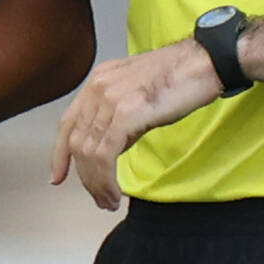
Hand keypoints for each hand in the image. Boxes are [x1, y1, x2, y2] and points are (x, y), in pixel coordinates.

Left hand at [48, 40, 220, 211]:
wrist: (205, 63)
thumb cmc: (180, 77)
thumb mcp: (137, 93)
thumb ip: (117, 115)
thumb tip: (111, 146)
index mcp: (98, 80)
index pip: (68, 122)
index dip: (59, 153)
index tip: (58, 176)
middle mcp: (98, 87)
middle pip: (76, 143)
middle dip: (84, 178)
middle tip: (98, 198)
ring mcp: (110, 99)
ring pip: (89, 153)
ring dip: (96, 184)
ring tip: (108, 200)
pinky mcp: (126, 114)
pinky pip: (105, 155)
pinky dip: (106, 180)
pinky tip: (114, 192)